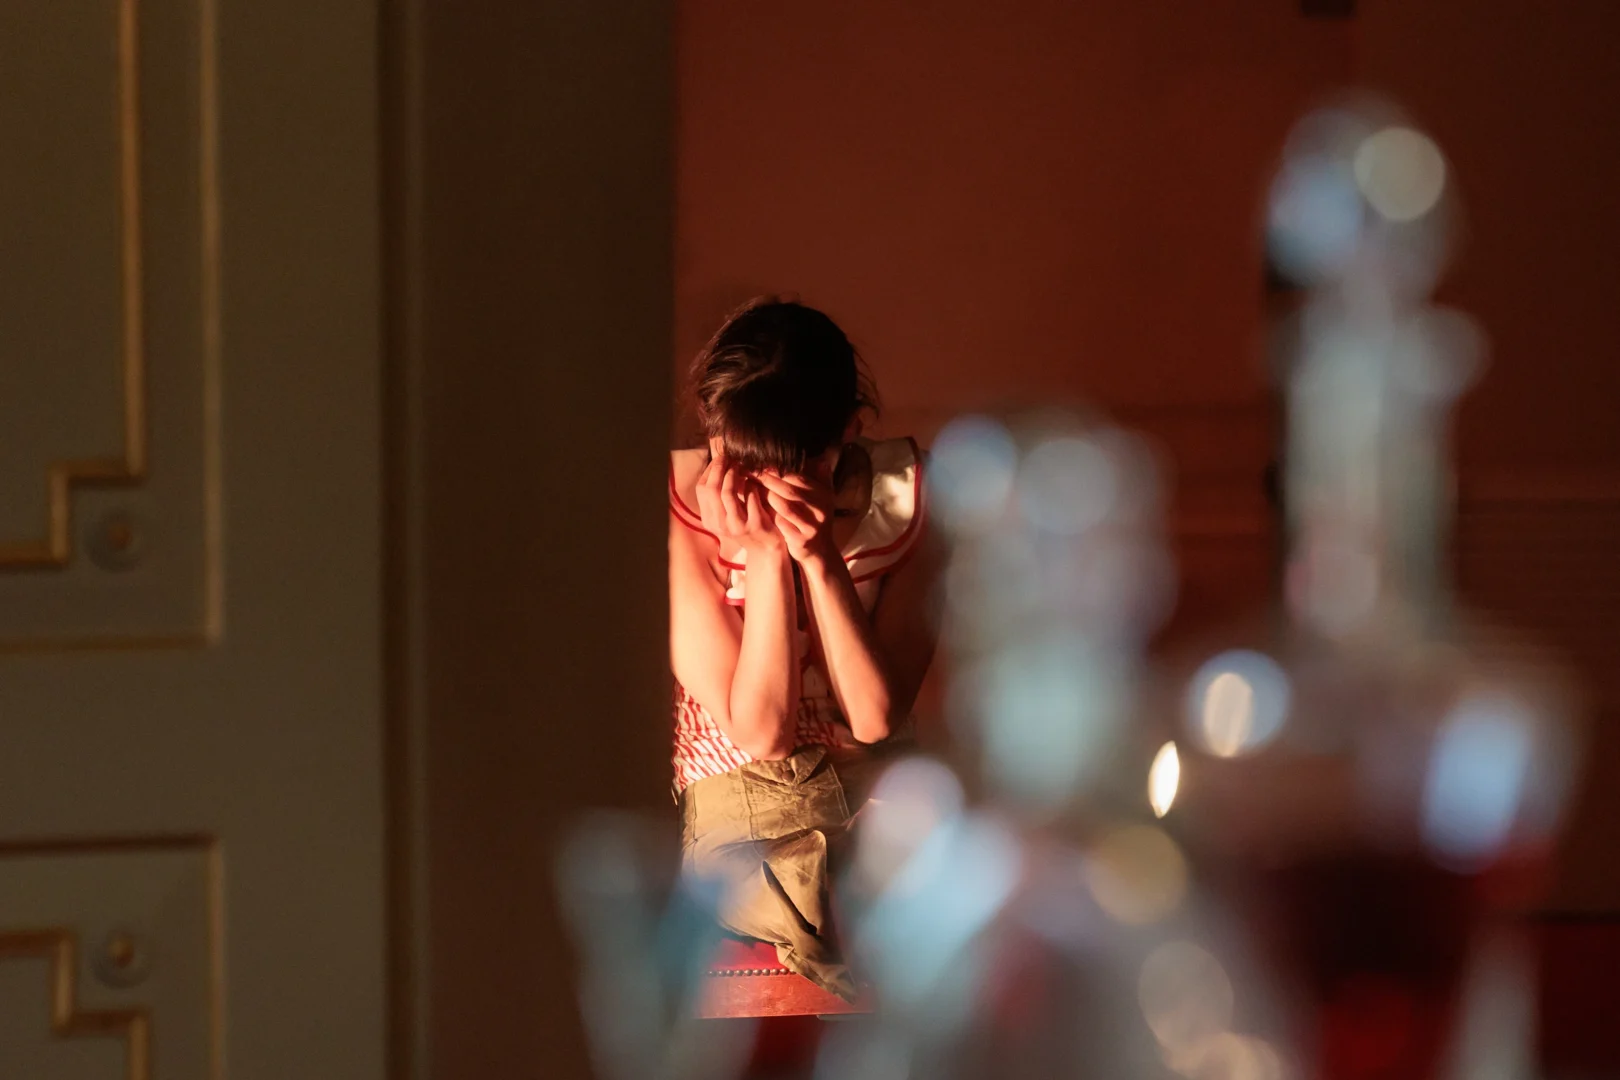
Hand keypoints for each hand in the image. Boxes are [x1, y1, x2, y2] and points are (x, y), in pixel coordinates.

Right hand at [694, 439, 782, 554]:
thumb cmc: (747, 525)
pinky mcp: (754, 524)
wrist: (766, 549)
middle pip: (712, 489)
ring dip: (734, 474)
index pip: (702, 489)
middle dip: (720, 468)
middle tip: (729, 458)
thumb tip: (718, 464)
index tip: (719, 460)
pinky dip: (751, 485)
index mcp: (709, 520)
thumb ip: (720, 495)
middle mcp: (719, 524)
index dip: (710, 471)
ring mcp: (736, 526)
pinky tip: (754, 482)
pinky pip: (750, 496)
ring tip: (740, 466)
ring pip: (727, 492)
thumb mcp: (728, 514)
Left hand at [754, 469, 838, 563]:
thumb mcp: (824, 497)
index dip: (778, 470)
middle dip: (768, 481)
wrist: (819, 549)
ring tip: (751, 488)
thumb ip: (822, 477)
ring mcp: (811, 526)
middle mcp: (820, 509)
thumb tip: (822, 458)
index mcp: (824, 495)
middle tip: (750, 472)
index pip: (798, 477)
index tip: (760, 464)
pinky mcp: (801, 540)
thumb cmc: (815, 517)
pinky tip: (756, 508)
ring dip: (766, 496)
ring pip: (784, 507)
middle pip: (789, 491)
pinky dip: (769, 515)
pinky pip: (781, 524)